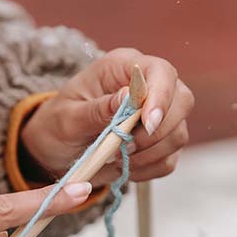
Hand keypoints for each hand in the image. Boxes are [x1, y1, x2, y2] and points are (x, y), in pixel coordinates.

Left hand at [20, 48, 193, 185]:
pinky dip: (147, 169)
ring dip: (148, 154)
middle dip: (157, 131)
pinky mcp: (159, 143)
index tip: (147, 123)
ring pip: (178, 134)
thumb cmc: (57, 123)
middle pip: (181, 101)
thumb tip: (129, 96)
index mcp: (122, 68)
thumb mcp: (67, 117)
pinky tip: (123, 166)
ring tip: (114, 157)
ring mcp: (157, 115)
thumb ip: (98, 108)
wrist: (55, 147)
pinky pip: (168, 159)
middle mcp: (147, 87)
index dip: (161, 96)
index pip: (161, 71)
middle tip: (125, 146)